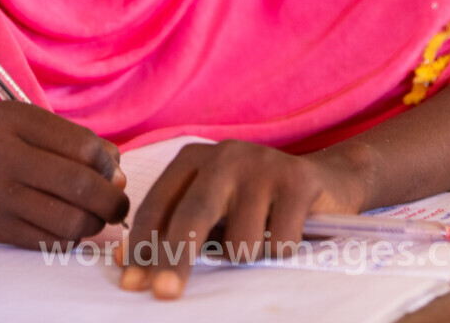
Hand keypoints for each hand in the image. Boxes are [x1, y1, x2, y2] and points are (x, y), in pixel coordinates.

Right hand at [0, 101, 127, 246]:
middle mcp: (2, 157)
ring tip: (93, 215)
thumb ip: (64, 138)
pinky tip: (65, 226)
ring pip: (71, 220)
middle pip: (82, 185)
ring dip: (94, 223)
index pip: (83, 145)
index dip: (108, 162)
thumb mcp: (13, 121)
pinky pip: (50, 242)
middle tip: (118, 201)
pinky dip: (69, 238)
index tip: (110, 169)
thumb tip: (115, 170)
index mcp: (11, 121)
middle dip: (113, 199)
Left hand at [116, 140, 369, 298]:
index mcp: (192, 160)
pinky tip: (289, 230)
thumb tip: (123, 261)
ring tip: (262, 238)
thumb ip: (172, 228)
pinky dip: (282, 250)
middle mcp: (224, 156)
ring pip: (240, 240)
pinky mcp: (297, 180)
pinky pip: (278, 242)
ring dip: (249, 255)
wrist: (326, 181)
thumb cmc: (255, 204)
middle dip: (175, 259)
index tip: (132, 284)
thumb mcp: (210, 208)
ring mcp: (262, 165)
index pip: (158, 206)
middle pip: (192, 215)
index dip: (143, 248)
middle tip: (165, 294)